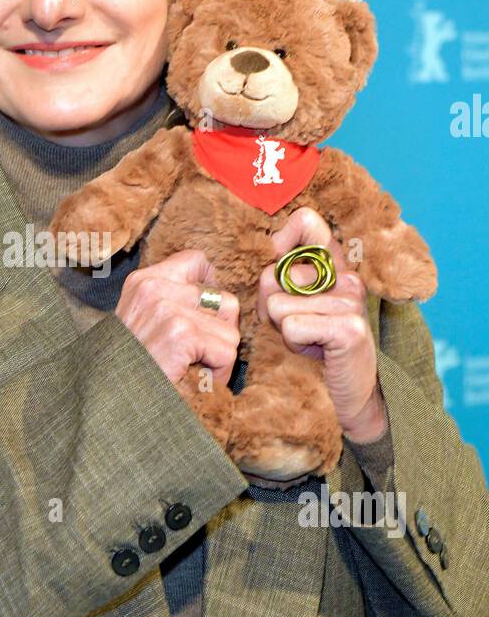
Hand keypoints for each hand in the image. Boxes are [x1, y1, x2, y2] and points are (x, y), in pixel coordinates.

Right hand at [116, 249, 240, 386]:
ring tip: (193, 370)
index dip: (212, 286)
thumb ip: (171, 301)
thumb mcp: (142, 322)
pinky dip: (218, 373)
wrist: (108, 398)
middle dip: (220, 333)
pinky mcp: (181, 334)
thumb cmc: (131, 366)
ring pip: (230, 330)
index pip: (196, 260)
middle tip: (197, 356)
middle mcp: (154, 288)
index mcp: (143, 281)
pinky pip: (226, 351)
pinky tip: (195, 380)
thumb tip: (218, 295)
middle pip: (224, 299)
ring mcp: (168, 309)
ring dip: (219, 357)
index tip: (208, 313)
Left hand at [257, 207, 388, 442]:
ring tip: (307, 341)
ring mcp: (350, 301)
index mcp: (334, 266)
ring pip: (277, 305)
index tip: (275, 270)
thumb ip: (276, 280)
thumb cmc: (313, 349)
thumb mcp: (289, 308)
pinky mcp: (349, 328)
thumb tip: (266, 268)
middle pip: (274, 274)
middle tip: (294, 326)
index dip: (278, 243)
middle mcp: (346, 277)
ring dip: (282, 329)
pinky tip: (315, 351)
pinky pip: (291, 326)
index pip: (307, 222)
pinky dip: (293, 343)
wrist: (347, 395)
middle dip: (269, 306)